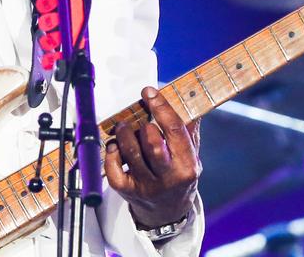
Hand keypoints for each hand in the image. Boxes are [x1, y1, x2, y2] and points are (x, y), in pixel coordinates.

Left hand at [104, 86, 201, 228]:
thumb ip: (189, 128)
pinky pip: (114, 171)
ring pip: (132, 155)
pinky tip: (115, 146)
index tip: (150, 92)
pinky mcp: (129, 192)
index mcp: (187, 165)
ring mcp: (147, 186)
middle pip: (153, 145)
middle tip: (138, 117)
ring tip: (123, 126)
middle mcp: (169, 178)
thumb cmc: (179, 175)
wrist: (169, 211)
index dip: (161, 107)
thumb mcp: (192, 154)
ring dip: (124, 134)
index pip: (175, 130)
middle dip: (143, 125)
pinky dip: (111, 154)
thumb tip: (186, 97)